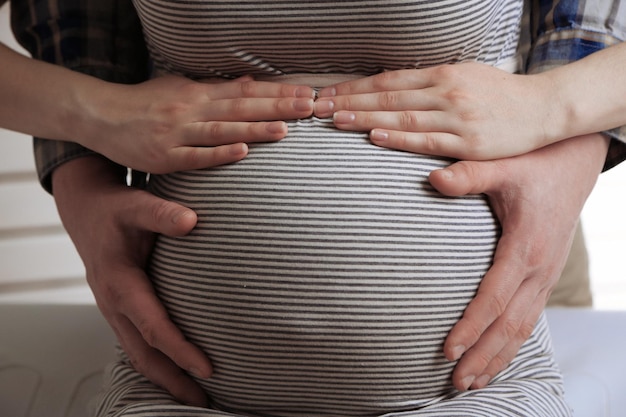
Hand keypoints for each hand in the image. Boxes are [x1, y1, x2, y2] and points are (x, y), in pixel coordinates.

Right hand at [52, 156, 210, 405]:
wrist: (86, 208)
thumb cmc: (114, 208)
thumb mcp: (135, 205)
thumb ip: (161, 213)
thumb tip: (193, 221)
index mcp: (119, 284)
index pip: (153, 327)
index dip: (181, 350)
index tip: (209, 368)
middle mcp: (113, 303)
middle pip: (143, 354)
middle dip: (173, 381)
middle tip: (205, 402)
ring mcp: (113, 309)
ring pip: (137, 352)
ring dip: (165, 376)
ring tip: (195, 395)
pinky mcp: (119, 307)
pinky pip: (135, 341)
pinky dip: (156, 359)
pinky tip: (175, 365)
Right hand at [78, 75, 314, 172]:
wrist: (102, 116)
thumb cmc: (146, 103)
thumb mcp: (181, 88)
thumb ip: (215, 90)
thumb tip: (249, 84)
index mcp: (197, 93)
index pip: (244, 91)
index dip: (276, 92)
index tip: (304, 93)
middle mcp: (191, 110)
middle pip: (240, 108)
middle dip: (276, 107)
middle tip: (308, 106)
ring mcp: (178, 133)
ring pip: (222, 130)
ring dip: (255, 129)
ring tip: (285, 130)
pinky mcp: (165, 157)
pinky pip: (196, 156)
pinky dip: (219, 153)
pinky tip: (242, 152)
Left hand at [314, 64, 563, 159]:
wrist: (544, 108)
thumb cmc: (500, 94)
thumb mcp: (465, 75)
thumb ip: (429, 83)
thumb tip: (393, 88)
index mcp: (443, 74)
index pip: (388, 80)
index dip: (355, 86)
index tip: (329, 91)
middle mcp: (446, 92)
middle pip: (387, 96)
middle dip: (349, 100)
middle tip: (318, 106)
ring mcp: (456, 118)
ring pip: (401, 116)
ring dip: (364, 118)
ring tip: (335, 119)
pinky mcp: (468, 144)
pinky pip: (426, 140)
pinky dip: (398, 138)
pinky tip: (374, 136)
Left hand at [429, 133, 608, 390]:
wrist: (574, 163)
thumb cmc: (535, 165)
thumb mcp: (503, 166)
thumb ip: (469, 175)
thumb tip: (433, 178)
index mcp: (526, 248)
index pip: (493, 298)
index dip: (470, 326)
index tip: (447, 349)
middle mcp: (539, 269)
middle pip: (509, 326)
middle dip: (482, 356)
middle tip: (455, 383)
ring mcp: (545, 276)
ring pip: (523, 329)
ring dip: (497, 358)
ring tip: (471, 383)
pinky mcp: (545, 276)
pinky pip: (530, 318)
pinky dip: (512, 343)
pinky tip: (495, 357)